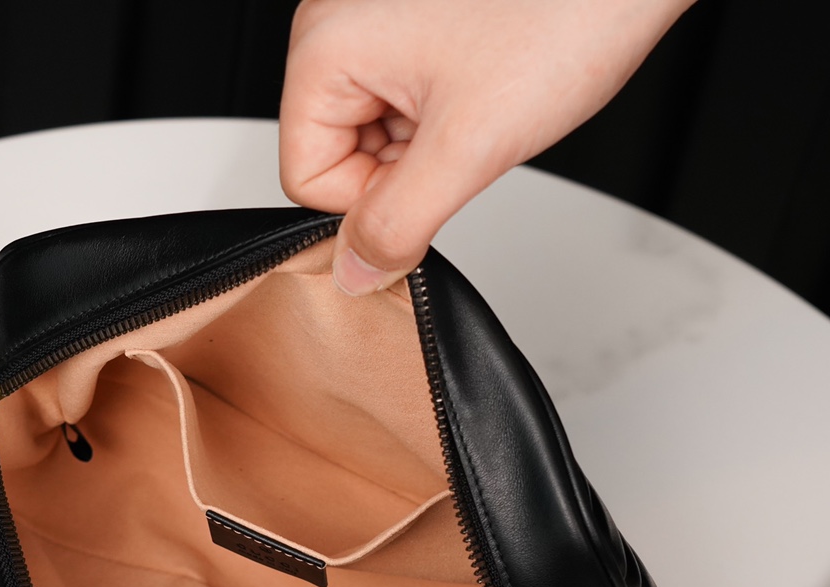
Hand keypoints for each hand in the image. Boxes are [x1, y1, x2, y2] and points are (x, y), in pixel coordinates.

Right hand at [279, 0, 692, 293]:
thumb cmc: (566, 10)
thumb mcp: (470, 146)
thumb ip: (398, 224)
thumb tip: (354, 272)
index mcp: (327, 45)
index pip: (306, 177)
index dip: (366, 204)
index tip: (424, 188)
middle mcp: (340, 24)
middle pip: (338, 156)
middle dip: (401, 173)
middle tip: (464, 139)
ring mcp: (378, 20)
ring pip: (374, 138)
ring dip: (428, 148)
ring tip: (481, 107)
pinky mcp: (414, 25)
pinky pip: (404, 106)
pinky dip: (445, 119)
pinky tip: (484, 94)